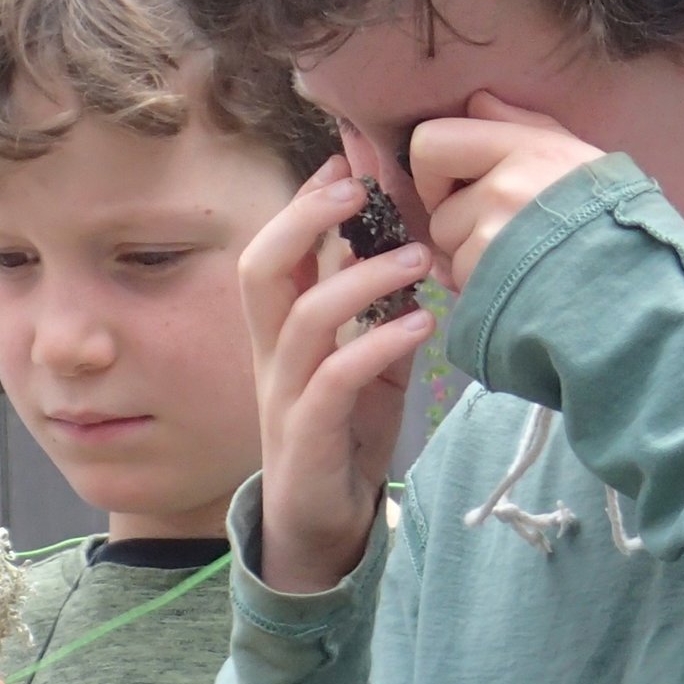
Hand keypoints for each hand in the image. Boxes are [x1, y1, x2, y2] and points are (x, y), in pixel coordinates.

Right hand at [239, 156, 435, 594]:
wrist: (323, 526)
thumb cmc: (345, 435)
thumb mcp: (365, 360)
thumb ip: (375, 308)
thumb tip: (406, 242)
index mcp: (280, 331)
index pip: (276, 250)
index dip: (304, 201)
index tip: (347, 158)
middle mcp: (271, 355)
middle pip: (262, 268)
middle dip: (305, 218)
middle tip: (361, 185)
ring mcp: (286, 396)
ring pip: (303, 319)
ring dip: (361, 278)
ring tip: (419, 256)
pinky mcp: (309, 436)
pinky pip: (335, 379)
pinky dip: (379, 344)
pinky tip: (422, 324)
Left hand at [409, 93, 603, 291]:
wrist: (638, 279)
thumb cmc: (607, 214)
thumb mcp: (573, 154)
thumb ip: (521, 124)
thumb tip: (475, 101)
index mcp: (524, 148)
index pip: (429, 143)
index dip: (433, 170)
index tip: (459, 188)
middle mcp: (505, 189)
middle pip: (439, 213)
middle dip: (461, 228)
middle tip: (502, 234)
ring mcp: (496, 240)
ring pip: (450, 253)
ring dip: (474, 262)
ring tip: (521, 262)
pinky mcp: (491, 283)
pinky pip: (463, 285)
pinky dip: (482, 288)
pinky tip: (520, 286)